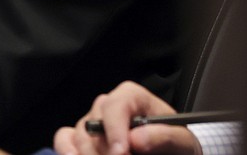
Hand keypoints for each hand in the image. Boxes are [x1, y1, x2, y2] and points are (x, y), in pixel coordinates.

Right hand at [52, 81, 201, 154]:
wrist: (170, 153)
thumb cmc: (176, 144)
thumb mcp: (182, 141)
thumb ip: (166, 137)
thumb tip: (137, 138)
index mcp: (131, 97)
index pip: (115, 106)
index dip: (115, 129)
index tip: (122, 153)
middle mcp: (107, 107)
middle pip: (93, 124)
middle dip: (104, 151)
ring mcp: (92, 123)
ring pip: (79, 136)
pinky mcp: (82, 139)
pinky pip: (64, 139)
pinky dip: (67, 150)